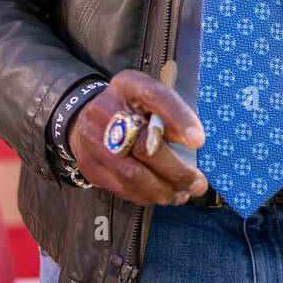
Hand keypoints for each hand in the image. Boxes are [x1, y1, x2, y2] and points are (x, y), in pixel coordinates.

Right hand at [68, 68, 207, 205]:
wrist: (83, 118)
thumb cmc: (129, 108)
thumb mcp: (149, 98)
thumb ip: (170, 113)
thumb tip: (193, 142)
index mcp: (128, 86)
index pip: (155, 97)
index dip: (178, 118)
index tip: (199, 141)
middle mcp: (106, 111)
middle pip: (144, 145)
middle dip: (176, 170)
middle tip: (198, 183)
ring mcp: (94, 141)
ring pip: (132, 175)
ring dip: (163, 190)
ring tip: (183, 193)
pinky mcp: (90, 167)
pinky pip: (122, 188)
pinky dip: (147, 196)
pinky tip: (163, 194)